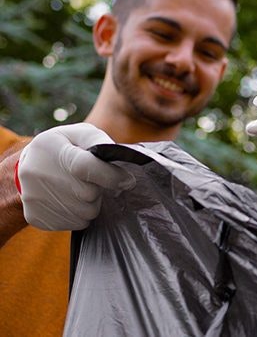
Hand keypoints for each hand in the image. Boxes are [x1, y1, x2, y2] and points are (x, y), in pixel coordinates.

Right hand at [18, 123, 134, 230]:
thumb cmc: (64, 147)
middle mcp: (37, 174)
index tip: (128, 181)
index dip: (111, 176)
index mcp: (50, 148)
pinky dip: (80, 214)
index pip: (85, 167)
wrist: (28, 166)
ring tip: (80, 189)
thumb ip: (100, 143)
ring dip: (91, 203)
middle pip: (88, 194)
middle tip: (91, 180)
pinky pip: (74, 224)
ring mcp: (34, 198)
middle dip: (98, 188)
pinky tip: (71, 200)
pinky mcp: (35, 218)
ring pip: (85, 212)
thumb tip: (121, 166)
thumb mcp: (80, 134)